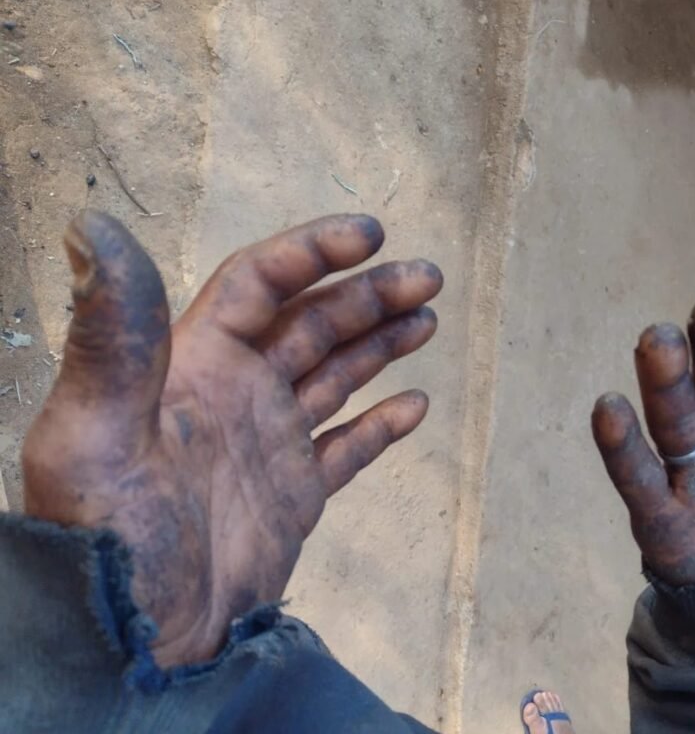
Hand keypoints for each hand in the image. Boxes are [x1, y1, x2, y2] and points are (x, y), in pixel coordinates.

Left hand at [22, 211, 441, 666]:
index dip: (313, 253)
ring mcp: (269, 443)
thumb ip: (112, 336)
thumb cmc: (109, 539)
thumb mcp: (95, 435)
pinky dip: (381, 425)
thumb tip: (93, 227)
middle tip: (427, 278)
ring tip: (427, 319)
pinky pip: (347, 447)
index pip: (259, 284)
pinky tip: (414, 406)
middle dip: (369, 294)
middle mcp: (236, 392)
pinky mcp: (294, 493)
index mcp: (193, 365)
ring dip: (381, 342)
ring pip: (336, 373)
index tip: (371, 235)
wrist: (140, 640)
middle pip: (312, 322)